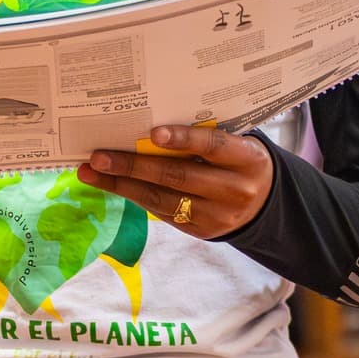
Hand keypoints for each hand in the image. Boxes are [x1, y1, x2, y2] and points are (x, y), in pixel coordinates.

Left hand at [76, 125, 276, 239]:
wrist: (266, 203)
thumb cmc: (238, 160)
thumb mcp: (236, 144)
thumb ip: (205, 137)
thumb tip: (147, 126)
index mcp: (246, 159)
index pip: (213, 146)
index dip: (183, 140)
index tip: (152, 133)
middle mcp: (233, 189)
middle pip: (177, 176)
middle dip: (133, 165)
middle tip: (99, 156)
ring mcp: (217, 215)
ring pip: (162, 199)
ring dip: (121, 185)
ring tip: (91, 172)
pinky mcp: (201, 231)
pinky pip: (162, 212)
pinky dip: (134, 196)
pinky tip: (112, 184)